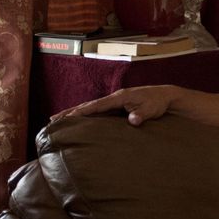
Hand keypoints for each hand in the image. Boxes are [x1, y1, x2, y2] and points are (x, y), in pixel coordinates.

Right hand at [50, 85, 178, 125]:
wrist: (166, 97)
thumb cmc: (158, 102)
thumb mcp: (151, 109)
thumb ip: (141, 114)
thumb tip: (132, 121)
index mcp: (119, 97)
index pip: (96, 106)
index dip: (81, 112)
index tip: (66, 118)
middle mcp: (115, 98)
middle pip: (89, 105)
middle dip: (71, 112)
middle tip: (52, 120)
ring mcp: (116, 101)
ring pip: (92, 108)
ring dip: (76, 113)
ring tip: (59, 120)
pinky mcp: (118, 106)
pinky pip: (99, 111)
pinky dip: (87, 115)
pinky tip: (80, 122)